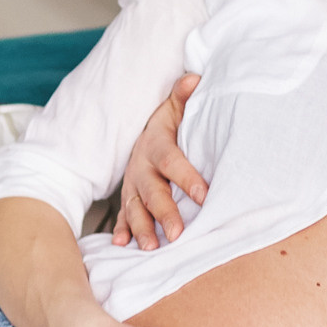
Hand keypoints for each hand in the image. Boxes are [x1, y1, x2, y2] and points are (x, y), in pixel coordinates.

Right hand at [114, 73, 209, 248]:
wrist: (144, 134)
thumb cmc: (169, 125)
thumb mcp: (175, 109)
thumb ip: (183, 96)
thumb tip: (194, 79)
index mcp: (155, 145)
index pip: (172, 161)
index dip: (187, 177)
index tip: (205, 194)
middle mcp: (140, 167)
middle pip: (152, 191)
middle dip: (164, 213)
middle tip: (178, 233)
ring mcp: (131, 185)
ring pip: (135, 208)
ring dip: (141, 228)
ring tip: (151, 247)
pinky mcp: (128, 198)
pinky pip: (122, 216)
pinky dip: (122, 231)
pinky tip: (122, 246)